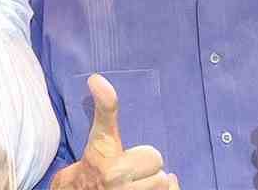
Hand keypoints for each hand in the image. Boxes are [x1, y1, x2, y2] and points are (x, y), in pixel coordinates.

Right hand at [50, 74, 178, 188]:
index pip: (153, 157)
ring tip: (136, 185)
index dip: (143, 157)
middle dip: (149, 171)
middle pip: (161, 174)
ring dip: (154, 186)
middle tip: (131, 173)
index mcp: (113, 169)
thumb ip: (105, 108)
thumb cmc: (94, 162)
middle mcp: (120, 188)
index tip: (128, 160)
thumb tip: (96, 78)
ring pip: (163, 187)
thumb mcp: (100, 135)